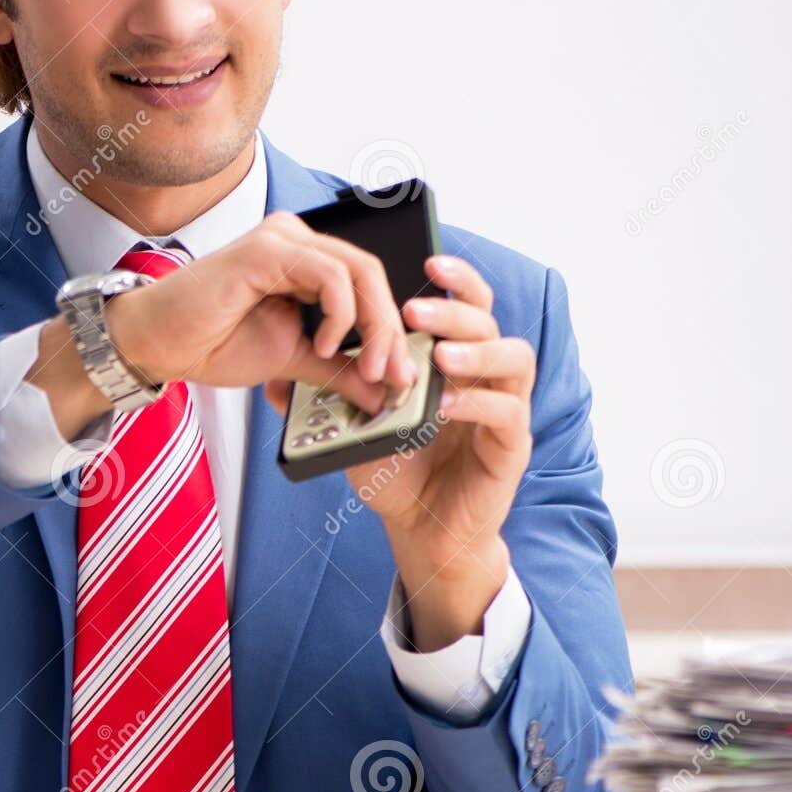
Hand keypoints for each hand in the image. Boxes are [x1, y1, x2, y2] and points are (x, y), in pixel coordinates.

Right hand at [106, 210, 416, 415]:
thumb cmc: (211, 341)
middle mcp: (296, 239)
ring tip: (365, 369)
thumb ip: (336, 370)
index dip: (390, 330)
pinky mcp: (267, 249)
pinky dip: (339, 315)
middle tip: (393, 377)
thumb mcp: (291, 360)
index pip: (367, 283)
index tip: (400, 378)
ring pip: (358, 271)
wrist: (157, 343)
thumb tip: (381, 391)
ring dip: (372, 327)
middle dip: (389, 331)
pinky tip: (324, 345)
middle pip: (371, 273)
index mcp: (304, 259)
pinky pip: (330, 275)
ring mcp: (282, 238)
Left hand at [264, 252, 535, 652]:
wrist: (422, 530)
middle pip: (489, 320)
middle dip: (453, 308)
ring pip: (514, 357)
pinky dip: (477, 403)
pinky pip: (508, 412)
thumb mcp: (357, 426)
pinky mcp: (512, 447)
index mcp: (454, 359)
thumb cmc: (397, 471)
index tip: (426, 260)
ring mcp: (504, 409)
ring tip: (438, 354)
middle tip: (413, 310)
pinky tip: (445, 404)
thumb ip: (331, 397)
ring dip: (476, 349)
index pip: (466, 303)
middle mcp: (485, 376)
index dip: (455, 278)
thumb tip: (277, 379)